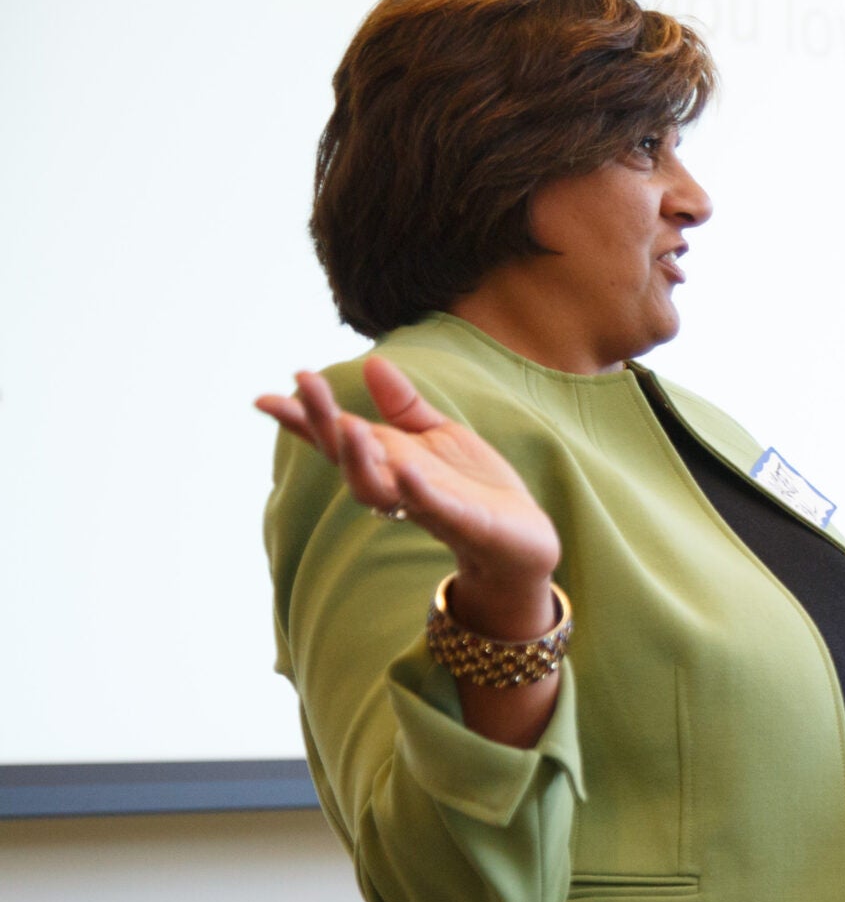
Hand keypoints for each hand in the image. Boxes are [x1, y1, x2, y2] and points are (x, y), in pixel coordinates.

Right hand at [256, 358, 560, 634]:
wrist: (521, 538)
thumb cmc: (474, 486)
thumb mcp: (439, 434)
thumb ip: (404, 405)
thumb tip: (373, 362)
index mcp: (387, 458)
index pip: (335, 436)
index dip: (302, 417)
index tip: (266, 395)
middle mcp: (394, 482)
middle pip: (344, 456)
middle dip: (322, 423)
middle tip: (304, 386)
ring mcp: (422, 504)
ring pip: (374, 488)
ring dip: (358, 458)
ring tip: (348, 425)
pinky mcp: (459, 520)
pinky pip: (431, 506)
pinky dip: (417, 490)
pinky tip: (407, 469)